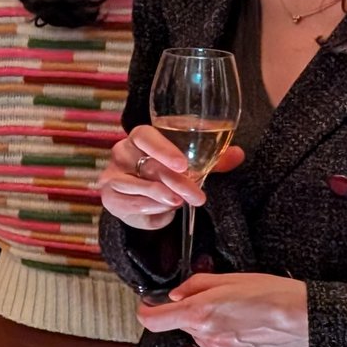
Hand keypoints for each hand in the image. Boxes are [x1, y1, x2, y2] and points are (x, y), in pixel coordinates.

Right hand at [99, 128, 247, 229]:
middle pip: (146, 164)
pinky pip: (128, 202)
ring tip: (178, 203)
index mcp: (140, 138)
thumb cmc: (165, 174)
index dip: (163, 149)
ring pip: (136, 184)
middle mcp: (122, 152)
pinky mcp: (108, 196)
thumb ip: (213, 160)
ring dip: (160, 196)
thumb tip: (238, 154)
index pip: (145, 136)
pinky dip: (147, 207)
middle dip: (175, 181)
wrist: (141, 197)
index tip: (183, 165)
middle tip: (196, 196)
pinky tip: (163, 210)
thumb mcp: (191, 166)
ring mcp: (113, 174)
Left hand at [136, 271, 308, 346]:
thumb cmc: (272, 294)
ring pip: (201, 338)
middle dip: (192, 314)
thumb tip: (176, 295)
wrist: (304, 318)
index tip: (150, 307)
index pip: (153, 320)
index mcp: (199, 313)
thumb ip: (195, 286)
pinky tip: (246, 331)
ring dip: (211, 328)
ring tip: (239, 316)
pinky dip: (226, 341)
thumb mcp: (229, 278)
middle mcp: (206, 337)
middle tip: (219, 303)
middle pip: (182, 326)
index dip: (148, 312)